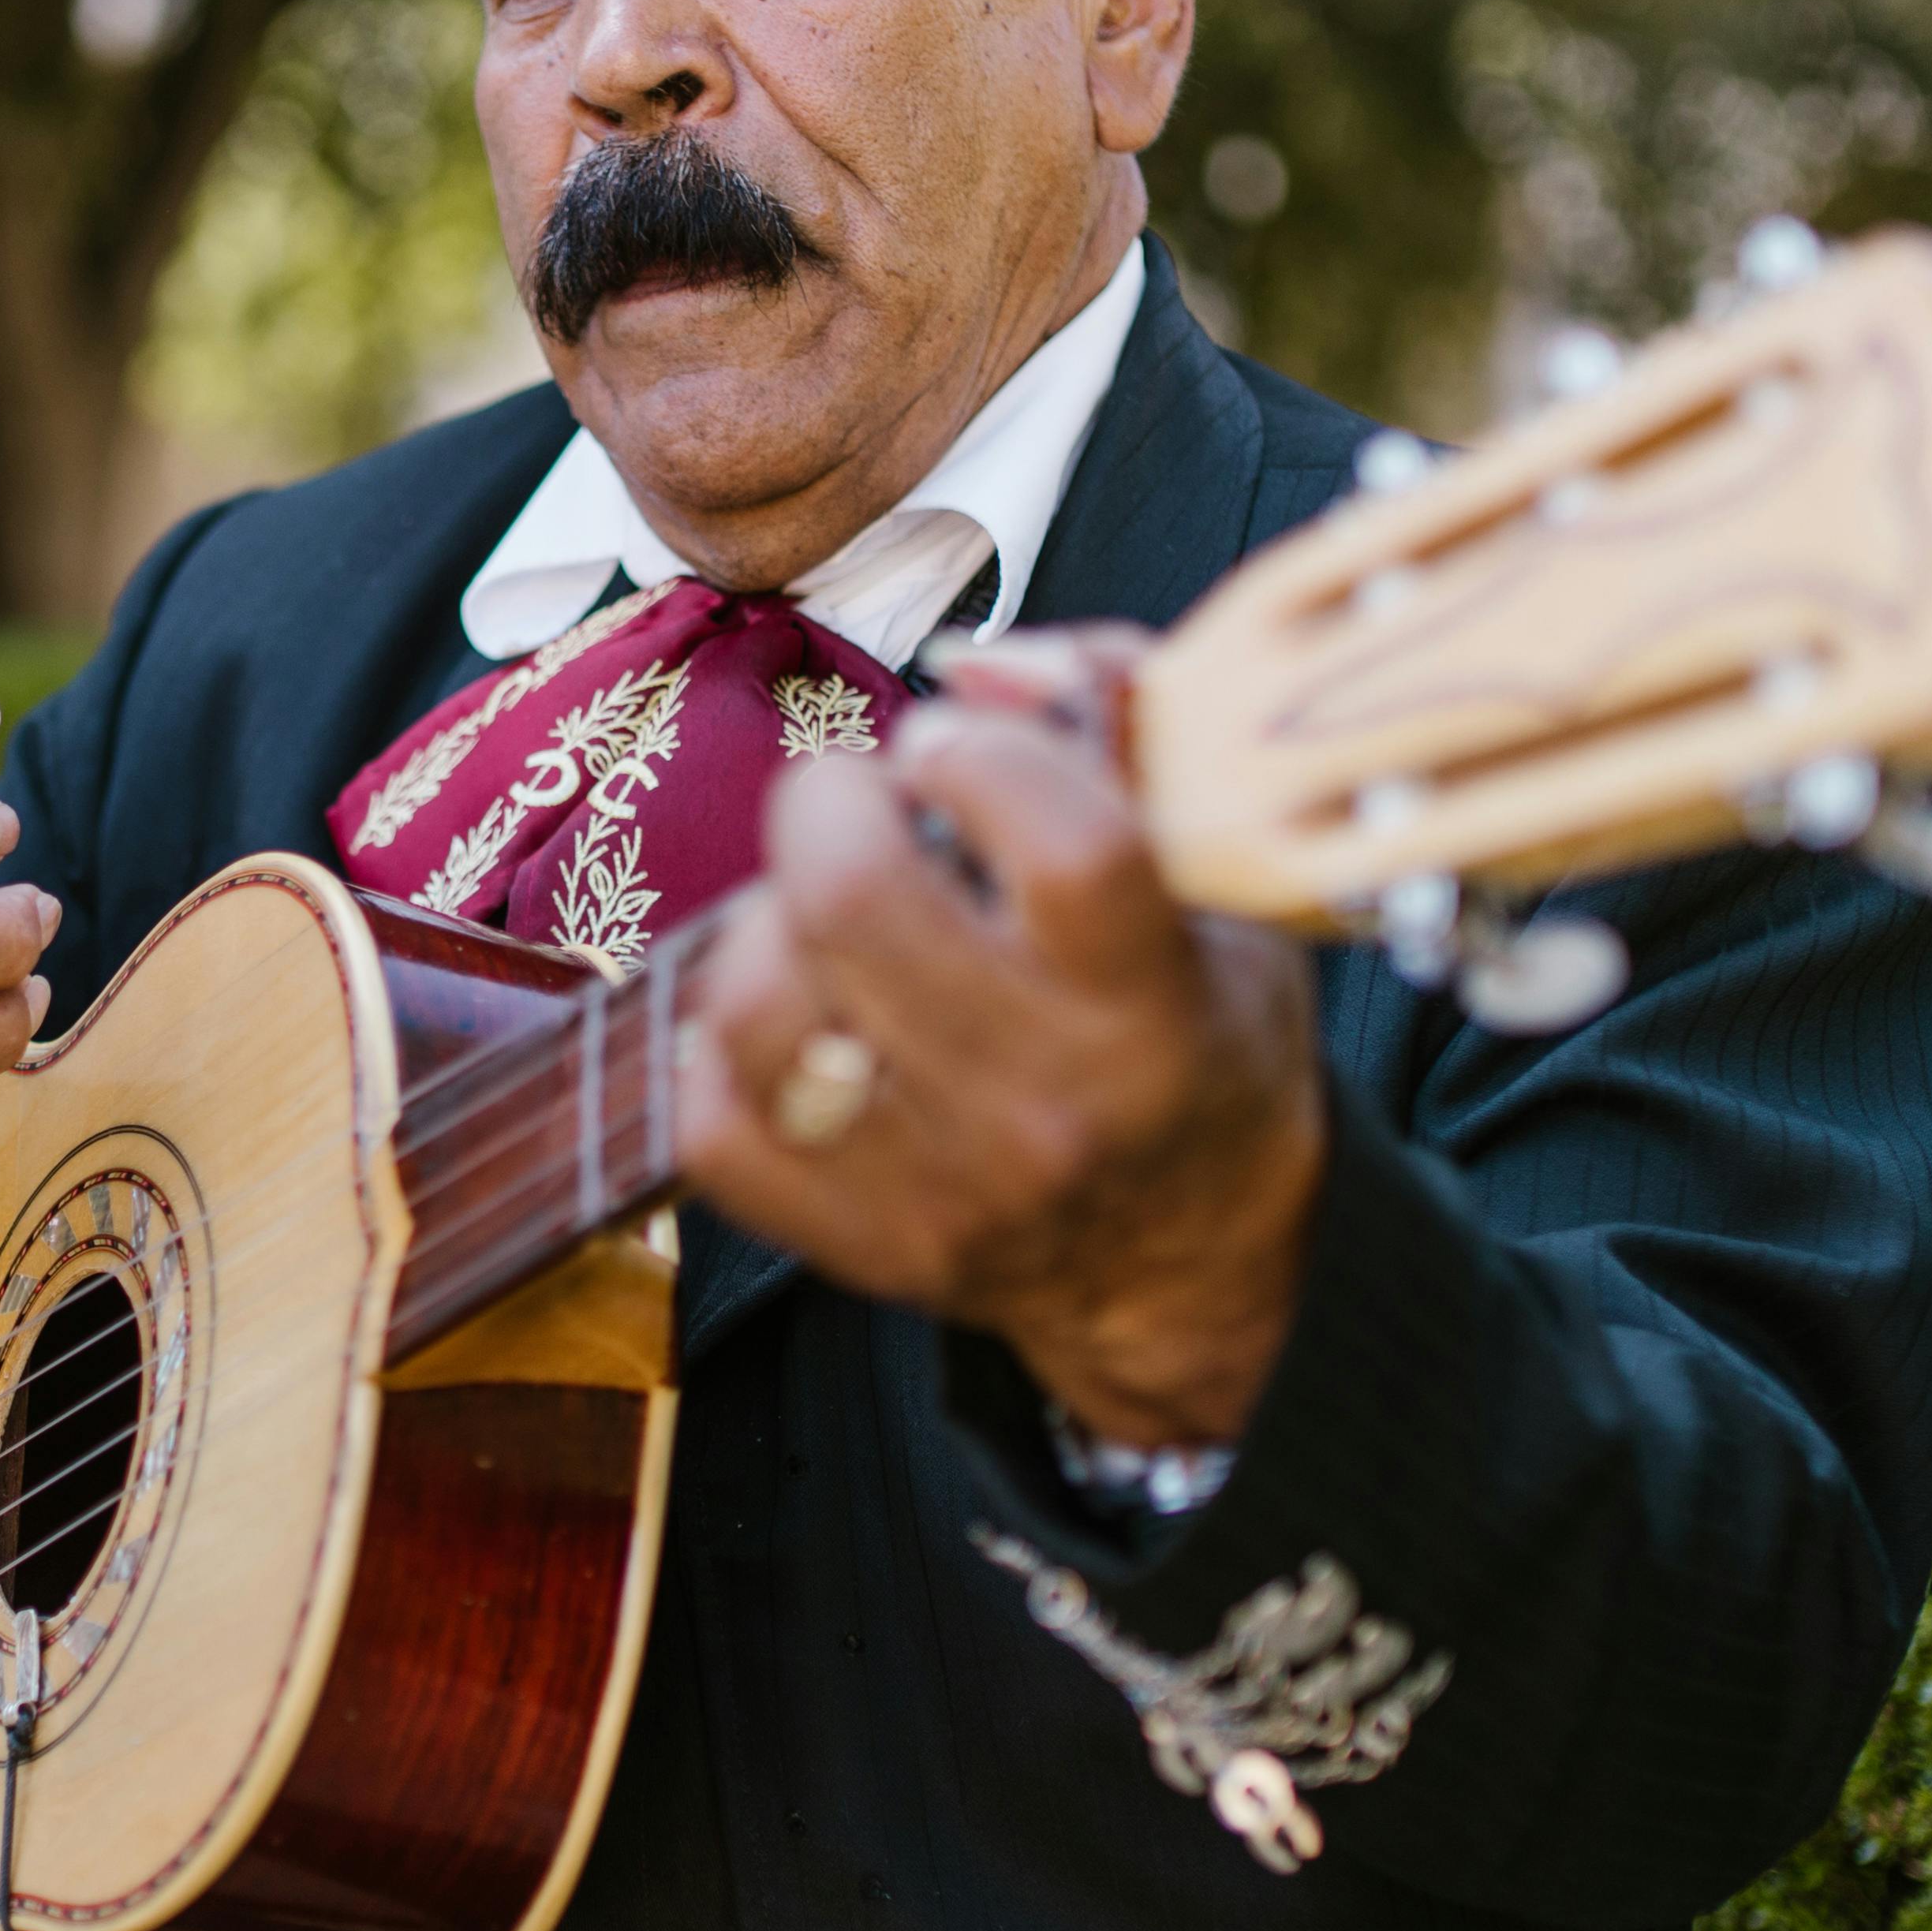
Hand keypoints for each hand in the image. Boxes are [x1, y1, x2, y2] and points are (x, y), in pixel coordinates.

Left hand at [671, 630, 1325, 1450]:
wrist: (1185, 1262)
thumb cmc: (1198, 1043)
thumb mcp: (1220, 881)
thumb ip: (1118, 729)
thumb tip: (980, 668)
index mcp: (1156, 1005)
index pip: (1062, 845)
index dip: (979, 755)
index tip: (951, 745)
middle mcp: (1045, 1103)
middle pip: (858, 900)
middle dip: (832, 801)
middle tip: (863, 803)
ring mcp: (939, 1187)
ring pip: (760, 1005)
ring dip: (765, 919)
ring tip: (818, 911)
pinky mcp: (856, 1243)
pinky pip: (711, 1118)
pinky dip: (724, 1044)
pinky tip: (793, 1012)